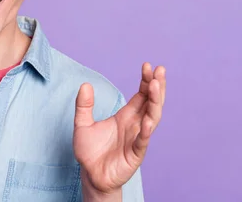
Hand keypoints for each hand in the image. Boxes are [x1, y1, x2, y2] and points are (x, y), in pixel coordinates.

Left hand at [73, 62, 165, 193]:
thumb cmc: (89, 151)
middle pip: (151, 103)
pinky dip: (146, 131)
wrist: (90, 175)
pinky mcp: (135, 154)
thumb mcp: (82, 124)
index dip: (146, 81)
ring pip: (152, 118)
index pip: (141, 95)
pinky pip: (143, 141)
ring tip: (156, 86)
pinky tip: (147, 120)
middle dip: (157, 87)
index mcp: (125, 116)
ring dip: (156, 102)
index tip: (148, 66)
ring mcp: (137, 138)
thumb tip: (85, 84)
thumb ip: (84, 106)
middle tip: (160, 70)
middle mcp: (135, 125)